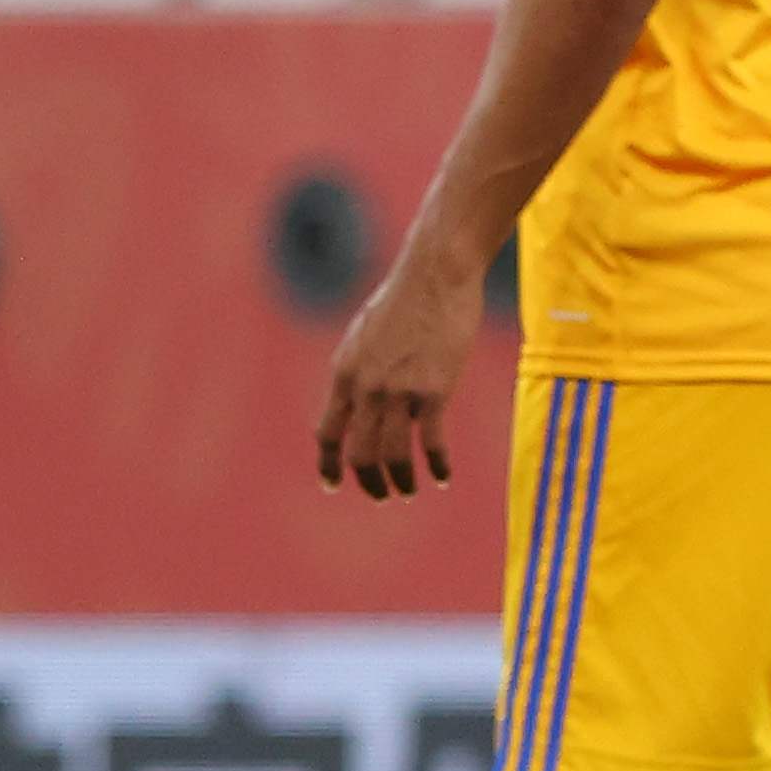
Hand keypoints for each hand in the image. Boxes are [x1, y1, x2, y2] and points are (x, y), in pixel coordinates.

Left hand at [315, 229, 488, 499]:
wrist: (436, 275)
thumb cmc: (406, 299)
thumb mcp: (366, 335)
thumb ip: (360, 370)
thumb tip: (363, 400)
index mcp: (343, 373)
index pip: (327, 433)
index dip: (328, 464)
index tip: (333, 485)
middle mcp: (365, 387)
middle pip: (359, 453)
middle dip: (368, 481)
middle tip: (381, 495)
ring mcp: (398, 391)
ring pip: (393, 455)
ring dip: (401, 481)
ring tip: (411, 491)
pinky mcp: (434, 391)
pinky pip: (431, 443)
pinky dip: (436, 465)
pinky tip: (443, 476)